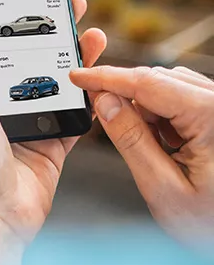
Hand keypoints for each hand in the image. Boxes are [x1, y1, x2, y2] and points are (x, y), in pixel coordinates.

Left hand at [0, 0, 105, 264]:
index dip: (8, 22)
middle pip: (29, 59)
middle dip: (48, 32)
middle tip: (67, 5)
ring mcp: (28, 120)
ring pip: (56, 80)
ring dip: (73, 56)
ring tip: (89, 31)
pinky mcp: (52, 139)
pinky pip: (74, 111)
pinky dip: (87, 92)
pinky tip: (97, 72)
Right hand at [69, 65, 213, 244]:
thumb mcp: (162, 187)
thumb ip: (131, 140)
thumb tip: (105, 104)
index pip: (149, 83)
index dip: (107, 78)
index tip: (80, 76)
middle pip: (159, 81)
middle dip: (126, 98)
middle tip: (102, 119)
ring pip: (171, 88)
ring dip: (146, 110)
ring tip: (149, 149)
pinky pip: (185, 102)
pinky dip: (163, 117)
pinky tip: (163, 144)